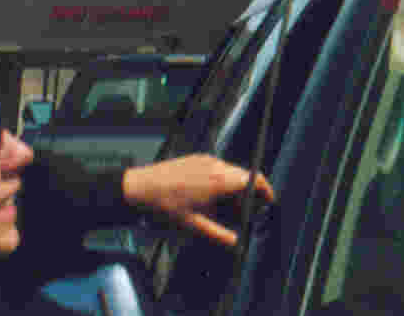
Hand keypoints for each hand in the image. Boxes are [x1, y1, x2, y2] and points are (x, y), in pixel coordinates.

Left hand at [122, 154, 276, 248]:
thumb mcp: (193, 225)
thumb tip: (236, 243)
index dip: (265, 191)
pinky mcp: (195, 158)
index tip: (267, 202)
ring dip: (233, 188)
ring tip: (222, 207)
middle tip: (243, 212)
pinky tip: (207, 196)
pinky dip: (220, 180)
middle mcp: (216, 165)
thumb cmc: (164, 206)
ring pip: (230, 172)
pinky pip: (216, 168)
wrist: (136, 188)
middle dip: (248, 193)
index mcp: (220, 180)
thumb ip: (219, 234)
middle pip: (244, 176)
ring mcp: (205, 160)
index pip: (254, 179)